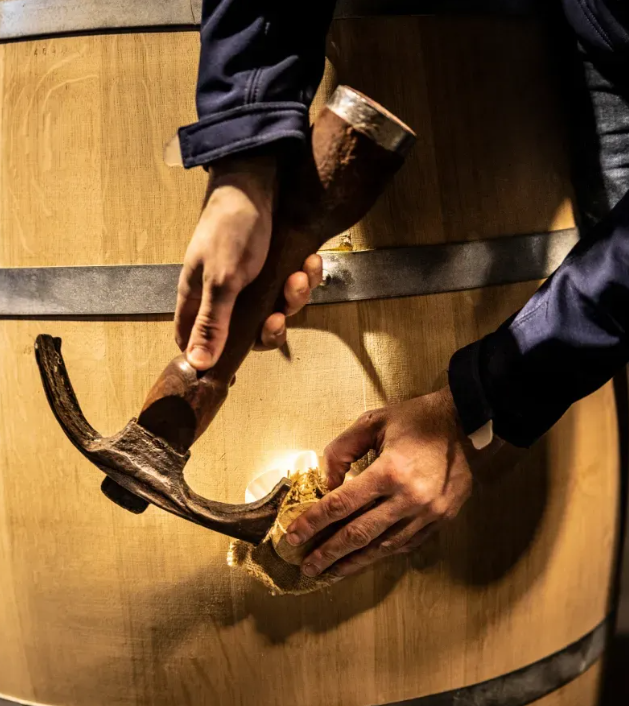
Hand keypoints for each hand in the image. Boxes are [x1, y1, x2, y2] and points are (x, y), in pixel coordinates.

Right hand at [175, 154, 322, 369]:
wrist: (257, 184)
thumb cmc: (230, 229)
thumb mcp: (221, 281)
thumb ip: (211, 323)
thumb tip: (197, 363)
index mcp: (200, 299)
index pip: (196, 342)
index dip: (214, 358)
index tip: (234, 370)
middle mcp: (225, 295)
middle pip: (248, 334)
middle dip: (270, 328)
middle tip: (278, 315)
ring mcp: (252, 283)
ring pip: (276, 311)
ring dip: (293, 299)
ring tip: (297, 277)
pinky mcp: (275, 270)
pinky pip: (293, 289)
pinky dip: (304, 279)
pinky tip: (308, 263)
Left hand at [286, 386, 482, 577]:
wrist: (468, 424)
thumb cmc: (418, 419)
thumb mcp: (373, 422)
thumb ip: (343, 449)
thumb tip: (325, 481)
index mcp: (390, 471)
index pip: (342, 504)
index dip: (314, 521)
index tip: (294, 535)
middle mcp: (408, 499)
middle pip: (359, 533)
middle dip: (328, 552)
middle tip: (306, 565)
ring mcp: (427, 514)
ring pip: (383, 547)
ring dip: (353, 561)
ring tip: (330, 571)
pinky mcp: (440, 520)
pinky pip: (405, 544)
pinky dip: (381, 554)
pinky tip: (364, 559)